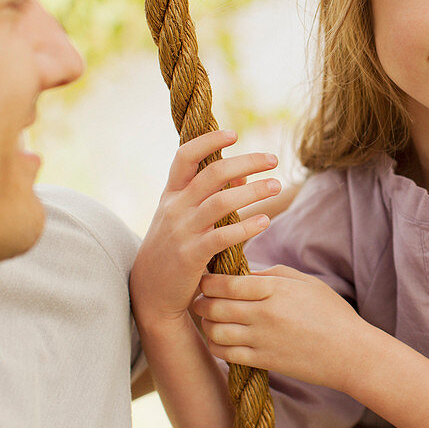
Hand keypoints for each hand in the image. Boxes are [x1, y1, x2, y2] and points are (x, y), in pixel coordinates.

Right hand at [130, 130, 279, 327]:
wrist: (151, 293)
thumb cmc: (173, 249)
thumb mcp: (184, 218)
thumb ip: (210, 195)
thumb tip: (243, 175)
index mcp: (171, 194)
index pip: (185, 156)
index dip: (208, 140)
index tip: (234, 133)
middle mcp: (175, 208)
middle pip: (213, 173)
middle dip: (246, 162)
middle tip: (274, 159)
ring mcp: (182, 231)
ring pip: (221, 202)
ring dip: (253, 191)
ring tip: (277, 186)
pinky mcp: (191, 255)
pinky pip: (223, 237)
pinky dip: (246, 227)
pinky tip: (265, 220)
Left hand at [194, 265, 373, 390]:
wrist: (350, 353)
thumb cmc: (332, 313)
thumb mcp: (305, 283)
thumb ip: (272, 274)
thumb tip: (243, 274)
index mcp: (275, 289)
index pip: (227, 283)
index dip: (208, 281)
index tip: (205, 280)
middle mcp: (265, 313)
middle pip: (215, 306)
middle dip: (201, 302)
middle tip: (199, 300)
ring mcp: (262, 339)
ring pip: (215, 331)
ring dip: (206, 325)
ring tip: (209, 320)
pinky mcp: (264, 360)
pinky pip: (226, 354)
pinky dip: (215, 346)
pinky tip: (219, 340)